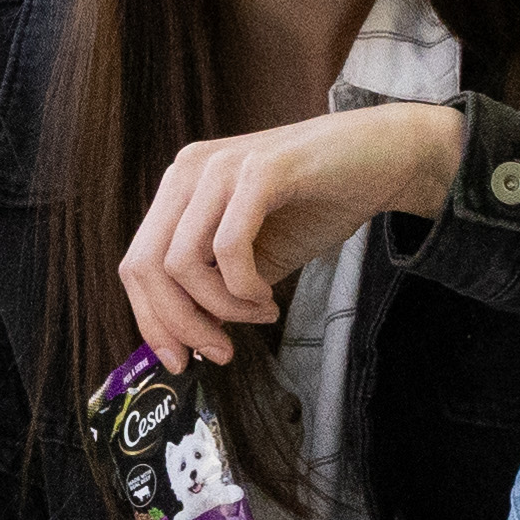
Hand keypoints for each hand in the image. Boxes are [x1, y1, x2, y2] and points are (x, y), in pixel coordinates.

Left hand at [115, 96, 466, 380]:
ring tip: (261, 313)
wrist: (383, 158)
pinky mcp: (260, 170)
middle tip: (220, 352)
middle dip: (181, 324)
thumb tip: (187, 338)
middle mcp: (188, 171)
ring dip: (221, 307)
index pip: (136, 264)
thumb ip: (215, 287)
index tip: (180, 361)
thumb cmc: (319, 204)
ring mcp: (222, 166)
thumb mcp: (256, 255)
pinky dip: (244, 286)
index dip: (151, 320)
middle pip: (147, 267)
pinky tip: (269, 295)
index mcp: (179, 189)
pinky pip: (228, 247)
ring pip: (181, 262)